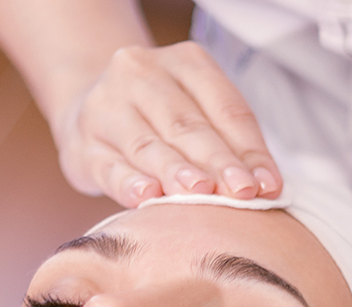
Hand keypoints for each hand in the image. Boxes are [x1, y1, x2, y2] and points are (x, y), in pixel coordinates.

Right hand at [52, 41, 282, 207]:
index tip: (267, 186)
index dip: (249, 149)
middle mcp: (140, 74)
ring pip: (148, 145)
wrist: (88, 117)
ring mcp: (106, 108)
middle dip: (218, 162)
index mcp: (183, 62)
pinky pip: (109, 166)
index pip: (224, 107)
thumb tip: (268, 187)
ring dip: (176, 172)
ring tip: (201, 194)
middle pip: (187, 125)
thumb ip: (229, 147)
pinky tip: (147, 198)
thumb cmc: (157, 123)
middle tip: (241, 192)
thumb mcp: (196, 118)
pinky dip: (130, 184)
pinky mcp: (83, 145)